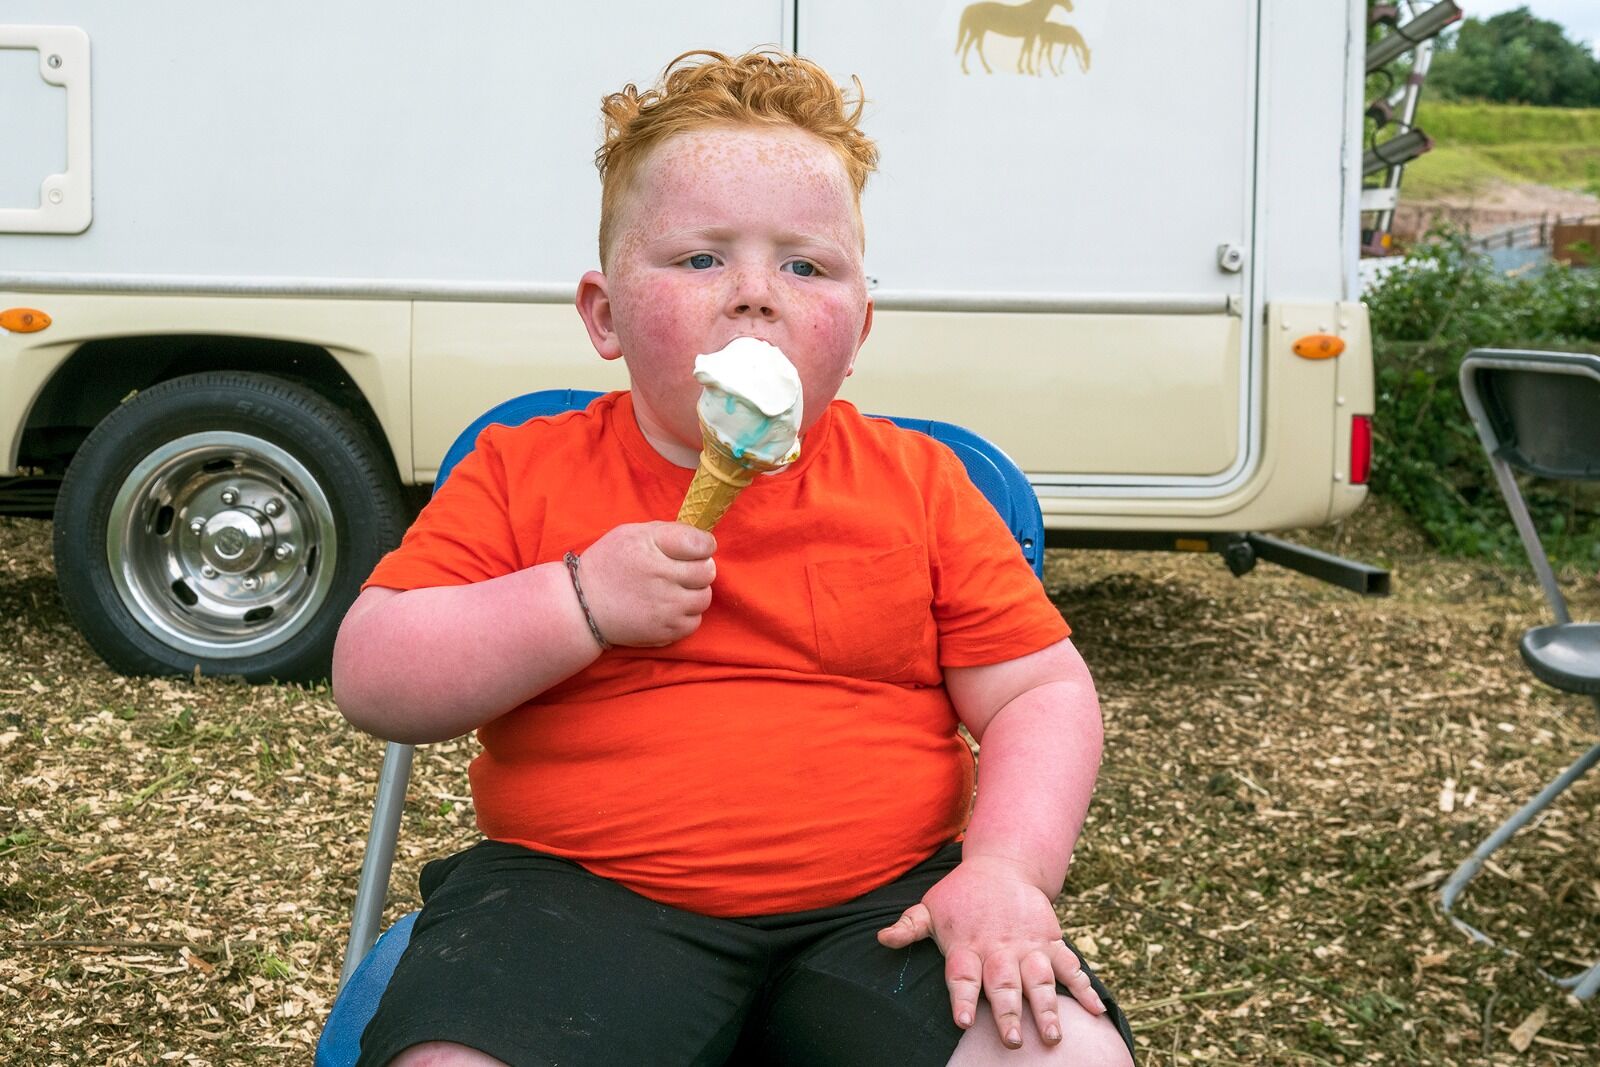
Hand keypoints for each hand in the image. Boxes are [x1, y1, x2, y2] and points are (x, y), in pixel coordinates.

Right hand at [576, 522, 715, 646]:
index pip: (702, 544)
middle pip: (707, 572)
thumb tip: (704, 540)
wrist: (583, 606)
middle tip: (680, 571)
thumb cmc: (609, 564)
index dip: (703, 545)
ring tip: (672, 590)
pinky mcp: (665, 631)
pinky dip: (686, 615)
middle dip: (699, 569)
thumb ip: (669, 531)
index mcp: (653, 548)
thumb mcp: (632, 533)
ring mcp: (666, 608)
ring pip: (704, 598)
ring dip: (694, 593)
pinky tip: (667, 608)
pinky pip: (694, 622)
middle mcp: (662, 578)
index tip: (695, 549)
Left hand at [877, 855, 1104, 1048]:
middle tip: (1013, 1040)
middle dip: (1008, 1012)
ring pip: (1039, 980)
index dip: (961, 999)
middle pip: (1003, 984)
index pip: (962, 977)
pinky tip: (1098, 1011)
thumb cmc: (960, 897)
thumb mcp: (930, 908)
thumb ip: (908, 927)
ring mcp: (1028, 947)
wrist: (1002, 866)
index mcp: (967, 947)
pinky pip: (1070, 967)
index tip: (962, 1021)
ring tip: (1053, 1034)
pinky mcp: (1051, 942)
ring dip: (1047, 1008)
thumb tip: (881, 939)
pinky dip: (1085, 988)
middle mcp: (999, 949)